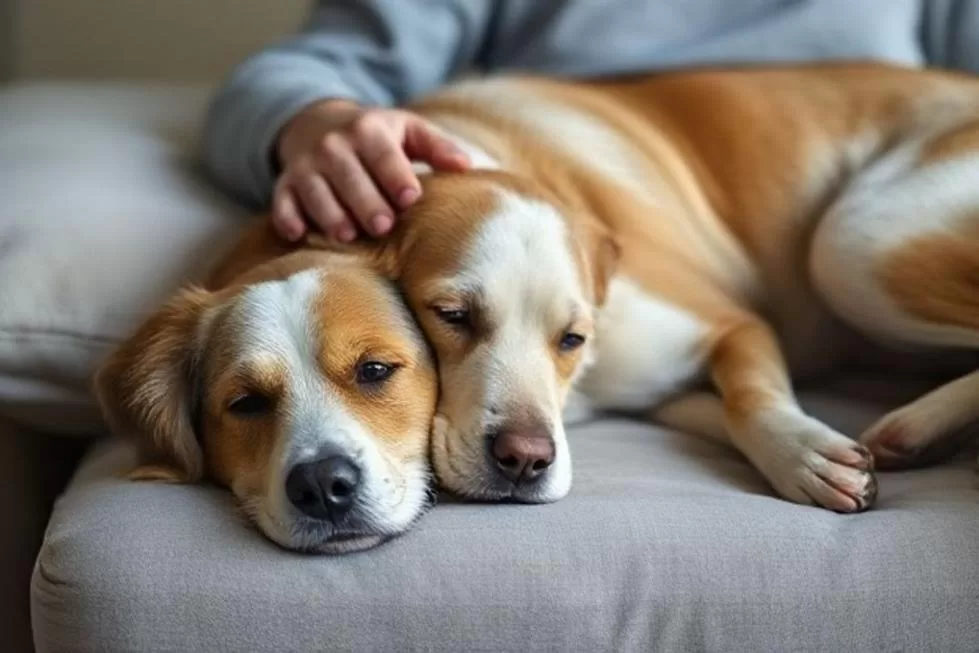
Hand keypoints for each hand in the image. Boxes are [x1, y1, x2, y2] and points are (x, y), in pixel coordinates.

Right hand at [272, 99, 470, 241]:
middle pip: (349, 176)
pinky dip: (286, 217)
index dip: (396, 176)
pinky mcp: (286, 184)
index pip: (383, 155)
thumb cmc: (375, 136)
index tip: (410, 198)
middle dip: (365, 202)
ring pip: (315, 191)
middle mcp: (333, 145)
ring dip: (329, 213)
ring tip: (347, 235)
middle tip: (383, 226)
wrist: (316, 121)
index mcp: (368, 130)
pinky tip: (297, 234)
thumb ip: (437, 147)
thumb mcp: (406, 130)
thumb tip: (467, 166)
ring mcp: (306, 165)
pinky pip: (282, 201)